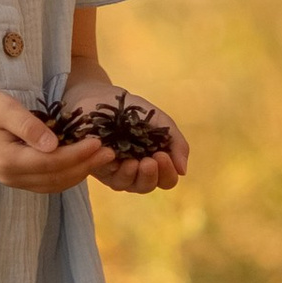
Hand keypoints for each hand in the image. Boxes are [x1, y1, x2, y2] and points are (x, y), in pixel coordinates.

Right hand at [0, 87, 106, 192]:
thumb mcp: (6, 108)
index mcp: (8, 160)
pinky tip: (82, 162)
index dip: (77, 154)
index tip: (98, 142)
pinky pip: (49, 182)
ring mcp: (14, 181)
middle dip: (85, 166)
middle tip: (110, 153)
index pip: (51, 163)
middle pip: (56, 177)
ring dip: (80, 172)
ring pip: (55, 184)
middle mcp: (11, 177)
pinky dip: (68, 174)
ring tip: (102, 158)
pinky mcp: (19, 178)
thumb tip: (54, 144)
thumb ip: (29, 126)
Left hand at [56, 75, 189, 194]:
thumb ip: (175, 143)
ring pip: (129, 186)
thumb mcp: (160, 122)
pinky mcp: (98, 167)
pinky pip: (109, 177)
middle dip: (151, 176)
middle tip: (150, 160)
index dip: (168, 173)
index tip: (162, 155)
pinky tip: (117, 159)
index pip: (166, 179)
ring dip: (134, 175)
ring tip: (134, 162)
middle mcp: (137, 170)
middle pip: (148, 186)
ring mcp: (117, 170)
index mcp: (154, 160)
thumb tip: (183, 171)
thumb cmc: (132, 109)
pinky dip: (115, 170)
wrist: (100, 96)